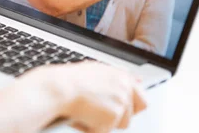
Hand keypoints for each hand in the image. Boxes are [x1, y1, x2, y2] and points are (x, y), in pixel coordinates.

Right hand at [30, 62, 146, 131]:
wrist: (59, 88)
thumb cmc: (70, 81)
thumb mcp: (97, 72)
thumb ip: (118, 77)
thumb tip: (138, 80)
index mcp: (121, 75)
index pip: (140, 95)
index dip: (130, 105)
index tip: (119, 109)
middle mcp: (125, 87)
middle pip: (135, 112)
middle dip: (120, 116)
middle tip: (100, 114)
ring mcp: (121, 101)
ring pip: (120, 124)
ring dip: (104, 123)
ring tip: (86, 113)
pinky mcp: (114, 115)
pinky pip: (105, 130)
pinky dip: (92, 128)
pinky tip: (81, 118)